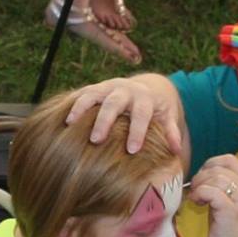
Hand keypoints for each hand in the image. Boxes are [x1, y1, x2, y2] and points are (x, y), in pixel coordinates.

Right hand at [63, 75, 185, 154]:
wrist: (146, 86)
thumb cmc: (156, 108)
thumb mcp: (167, 116)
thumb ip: (170, 131)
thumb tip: (176, 151)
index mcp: (144, 98)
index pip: (141, 114)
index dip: (137, 131)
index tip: (132, 150)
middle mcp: (125, 90)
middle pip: (114, 103)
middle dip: (104, 121)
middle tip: (96, 140)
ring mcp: (107, 87)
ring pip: (93, 94)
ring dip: (81, 108)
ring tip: (70, 124)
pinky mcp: (95, 88)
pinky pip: (81, 93)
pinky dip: (71, 103)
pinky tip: (61, 116)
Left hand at [189, 154, 237, 236]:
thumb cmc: (228, 228)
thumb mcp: (227, 201)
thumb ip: (219, 185)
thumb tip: (201, 173)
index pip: (230, 159)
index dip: (211, 163)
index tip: (203, 178)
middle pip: (218, 168)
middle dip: (201, 176)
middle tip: (196, 191)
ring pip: (214, 178)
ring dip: (199, 186)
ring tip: (197, 199)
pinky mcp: (230, 210)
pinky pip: (210, 191)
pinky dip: (199, 194)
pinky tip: (197, 203)